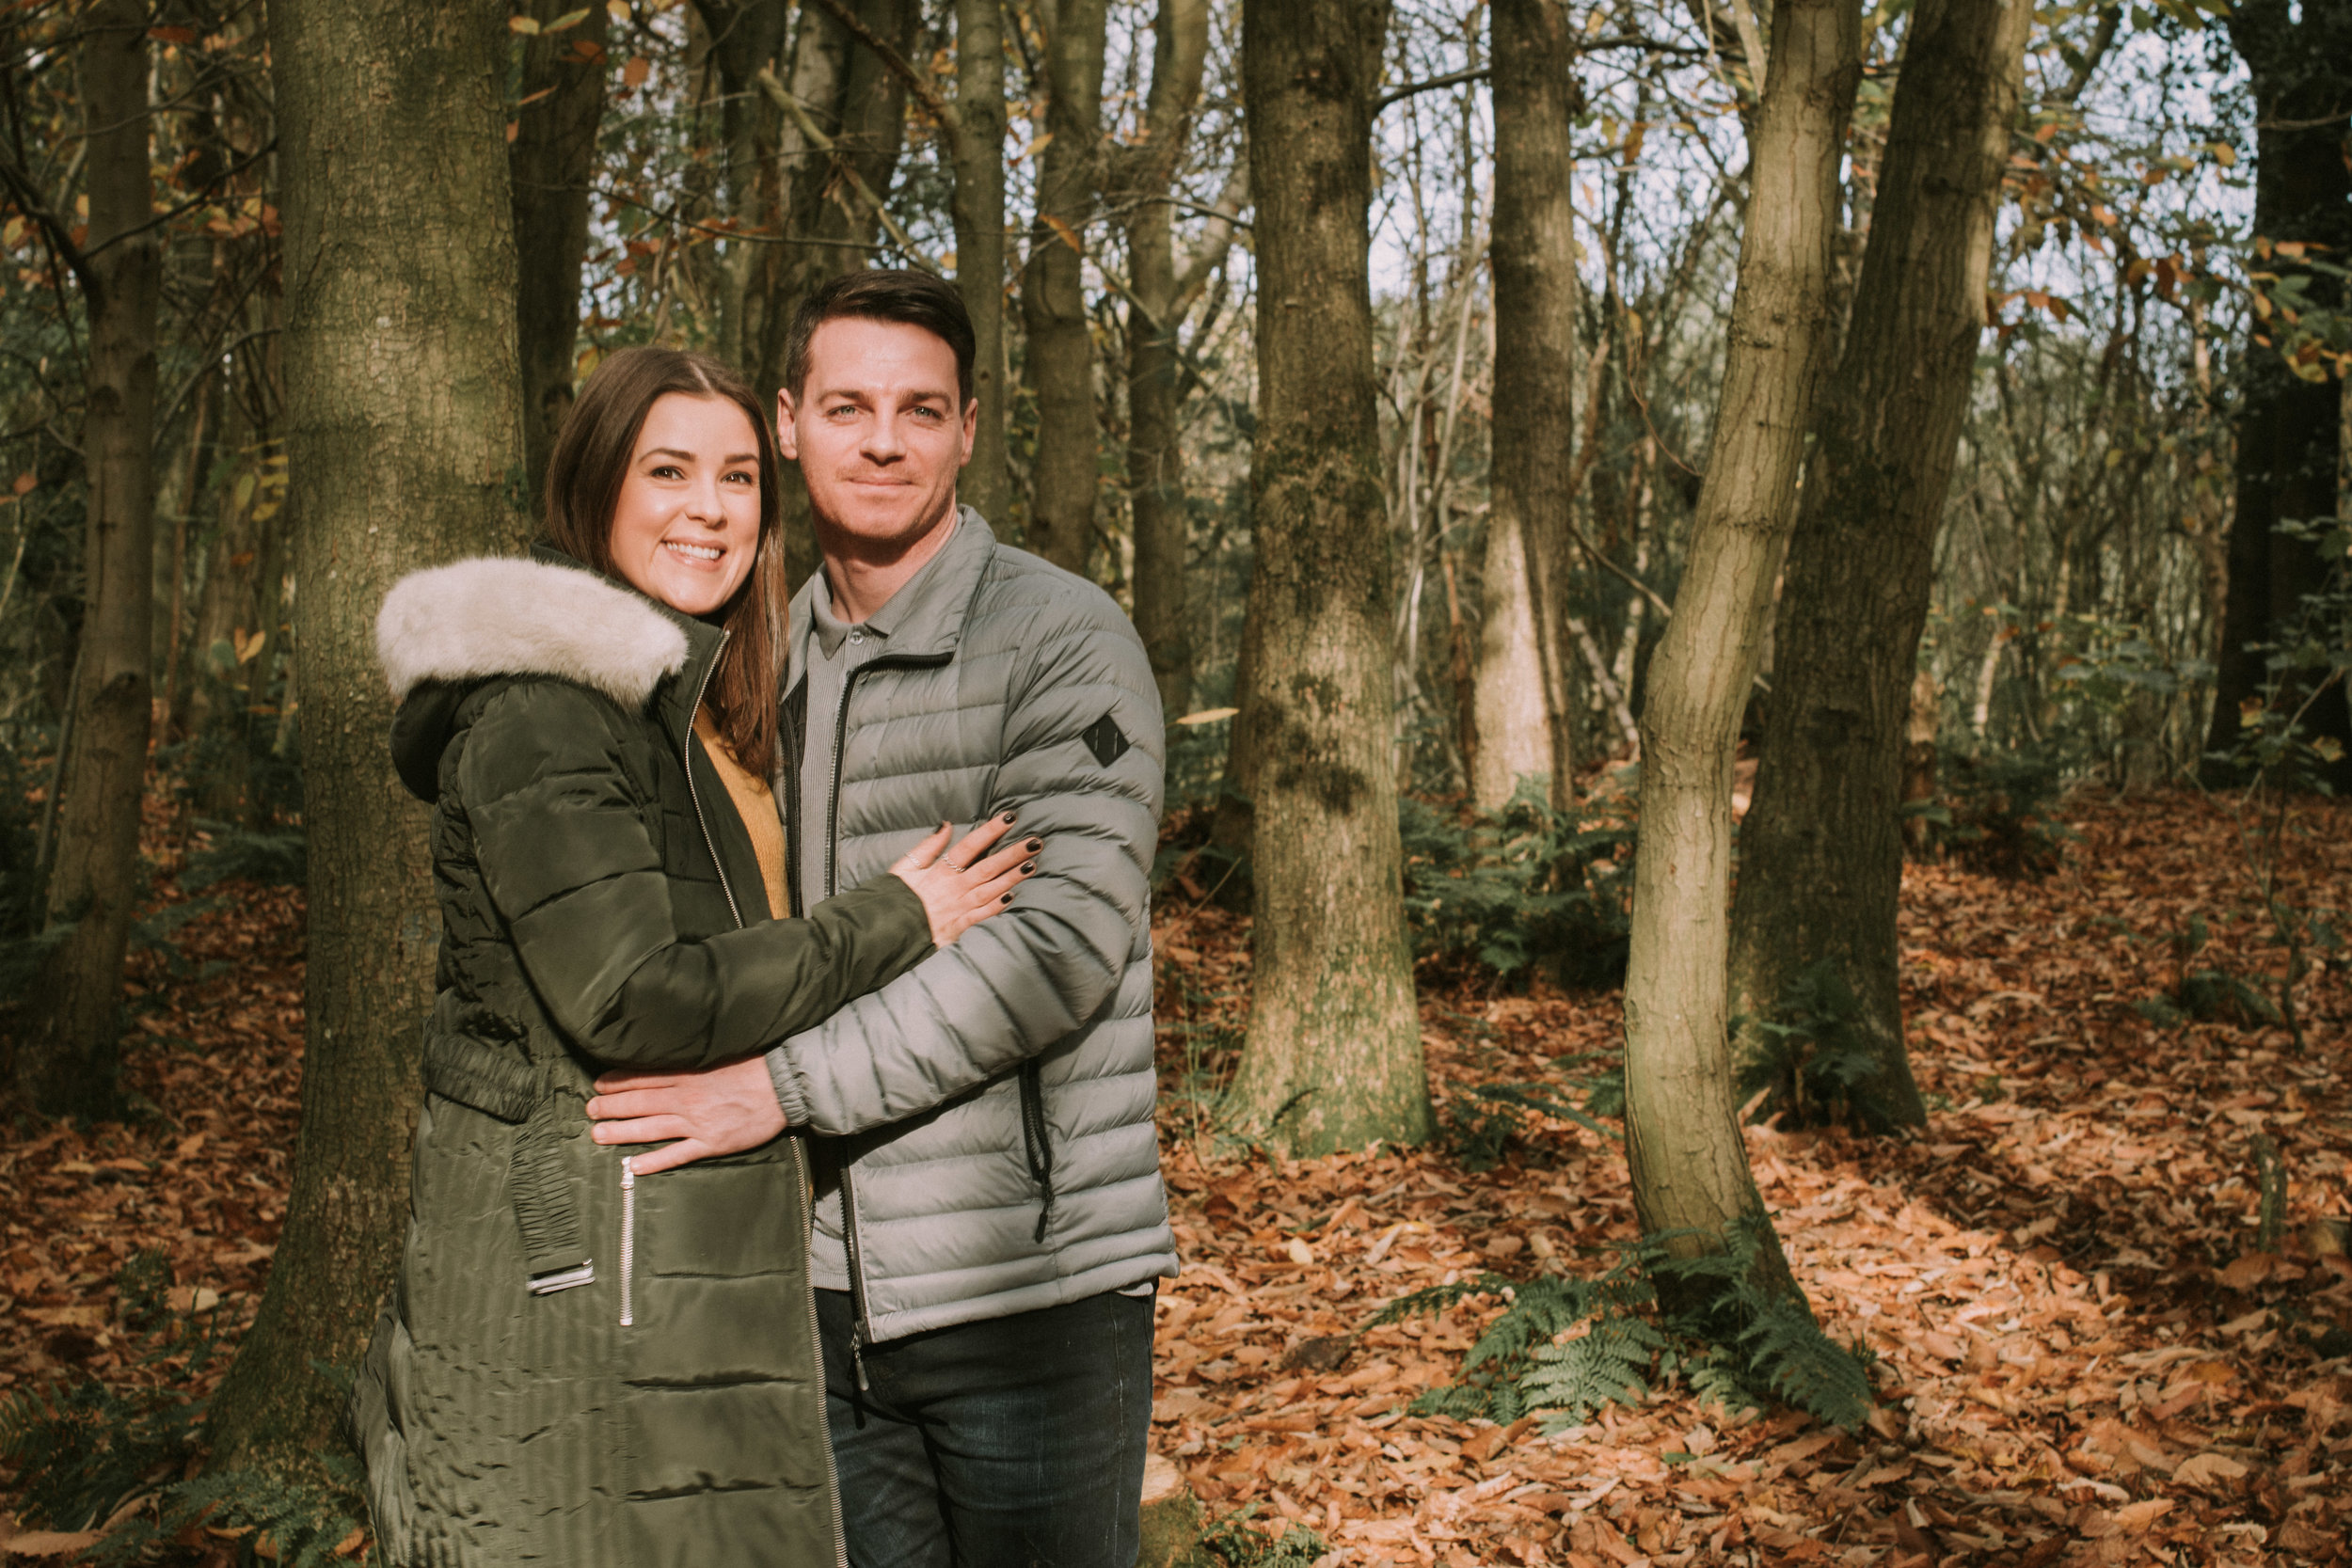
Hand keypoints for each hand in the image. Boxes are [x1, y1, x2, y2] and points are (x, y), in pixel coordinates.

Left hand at [586, 1057, 783, 1174]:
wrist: (784, 1086)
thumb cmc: (753, 1066)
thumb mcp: (718, 1056)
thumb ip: (691, 1061)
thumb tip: (664, 1059)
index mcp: (688, 1074)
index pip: (644, 1078)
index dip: (617, 1082)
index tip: (598, 1085)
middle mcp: (687, 1099)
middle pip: (640, 1103)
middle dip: (611, 1107)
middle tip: (589, 1111)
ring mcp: (698, 1123)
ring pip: (651, 1128)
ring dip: (622, 1132)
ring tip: (597, 1135)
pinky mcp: (711, 1144)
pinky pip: (677, 1154)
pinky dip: (654, 1161)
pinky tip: (633, 1167)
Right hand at [889, 813, 1041, 945]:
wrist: (884, 932)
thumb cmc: (893, 898)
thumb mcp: (904, 867)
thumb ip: (927, 847)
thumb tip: (946, 825)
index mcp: (940, 871)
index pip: (969, 846)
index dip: (990, 831)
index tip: (1010, 818)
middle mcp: (953, 888)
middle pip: (987, 867)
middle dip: (1013, 853)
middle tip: (1036, 841)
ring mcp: (958, 908)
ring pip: (990, 890)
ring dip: (1012, 877)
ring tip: (1032, 865)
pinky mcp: (958, 928)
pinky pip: (981, 916)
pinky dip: (997, 907)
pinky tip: (1012, 897)